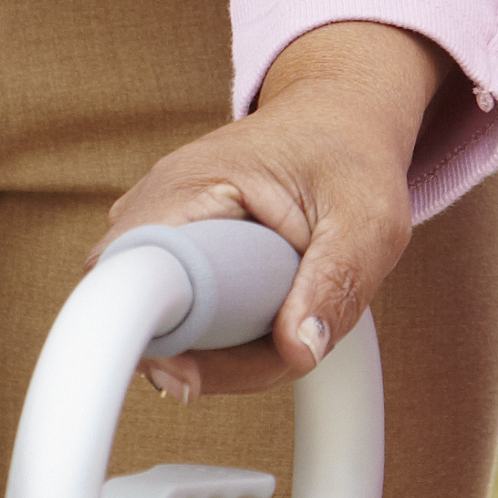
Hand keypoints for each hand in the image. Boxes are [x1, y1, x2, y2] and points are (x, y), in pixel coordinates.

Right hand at [105, 24, 444, 392]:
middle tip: (286, 346)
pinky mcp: (175, 252)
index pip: (131, 271)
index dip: (150, 334)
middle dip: (212, 356)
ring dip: (225, 352)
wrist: (339, 118)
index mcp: (191, 185)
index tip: (188, 379)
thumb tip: (298, 352)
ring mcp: (161, 229)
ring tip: (292, 322)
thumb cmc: (351, 156)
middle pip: (144, 313)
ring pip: (163, 324)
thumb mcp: (366, 219)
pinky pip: (179, 316)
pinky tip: (271, 320)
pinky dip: (223, 339)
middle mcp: (157, 204)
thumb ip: (337, 284)